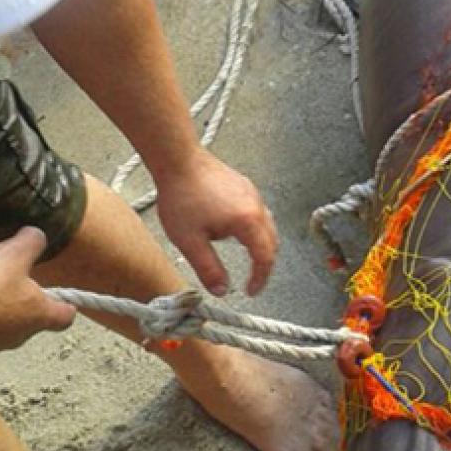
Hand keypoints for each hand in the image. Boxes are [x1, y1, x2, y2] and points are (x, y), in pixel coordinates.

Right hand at [0, 228, 75, 354]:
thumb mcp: (14, 253)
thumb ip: (31, 243)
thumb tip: (37, 236)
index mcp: (39, 315)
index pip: (64, 317)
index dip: (66, 306)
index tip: (63, 299)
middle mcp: (20, 335)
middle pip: (33, 321)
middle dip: (27, 303)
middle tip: (15, 282)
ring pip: (5, 326)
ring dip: (0, 310)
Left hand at [154, 149, 277, 296]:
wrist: (178, 159)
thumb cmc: (182, 195)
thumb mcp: (190, 241)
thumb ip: (208, 269)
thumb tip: (221, 289)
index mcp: (248, 221)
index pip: (265, 257)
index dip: (260, 278)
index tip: (251, 291)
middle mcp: (256, 206)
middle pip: (272, 241)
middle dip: (264, 263)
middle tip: (253, 279)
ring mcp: (252, 193)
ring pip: (267, 225)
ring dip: (260, 244)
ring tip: (247, 257)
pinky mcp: (244, 186)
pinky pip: (257, 212)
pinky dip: (254, 228)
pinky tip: (235, 230)